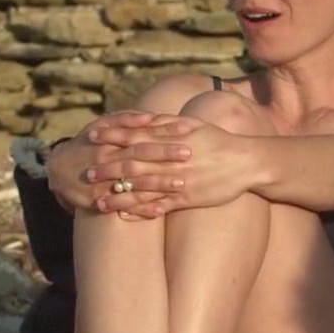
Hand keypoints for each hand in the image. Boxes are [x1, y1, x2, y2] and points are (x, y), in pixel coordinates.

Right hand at [48, 110, 193, 213]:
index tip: (187, 129)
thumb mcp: (100, 125)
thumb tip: (151, 117)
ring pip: (132, 182)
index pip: (141, 133)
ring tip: (180, 184)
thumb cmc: (88, 144)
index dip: (163, 131)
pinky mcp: (98, 200)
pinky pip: (122, 205)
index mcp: (110, 139)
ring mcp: (102, 181)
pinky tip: (160, 211)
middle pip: (138, 156)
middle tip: (189, 154)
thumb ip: (125, 119)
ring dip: (156, 184)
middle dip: (164, 155)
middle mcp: (106, 158)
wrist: (57, 170)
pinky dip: (140, 208)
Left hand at [88, 117, 258, 217]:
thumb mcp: (194, 124)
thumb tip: (145, 117)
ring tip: (98, 202)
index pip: (135, 135)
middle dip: (108, 169)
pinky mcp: (188, 199)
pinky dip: (142, 211)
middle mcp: (172, 160)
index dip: (112, 136)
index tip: (92, 136)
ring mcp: (179, 180)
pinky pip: (160, 206)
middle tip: (86, 173)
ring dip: (119, 196)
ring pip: (143, 189)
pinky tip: (125, 216)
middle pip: (134, 164)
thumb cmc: (219, 140)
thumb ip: (167, 122)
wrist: (246, 162)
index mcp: (171, 139)